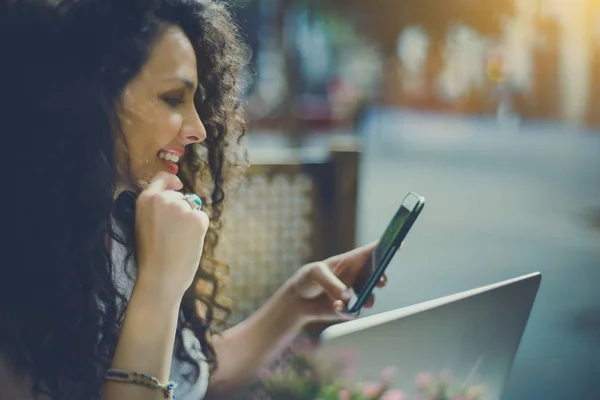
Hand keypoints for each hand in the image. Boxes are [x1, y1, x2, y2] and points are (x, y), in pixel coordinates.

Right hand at [134, 172, 209, 300]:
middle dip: (181, 210)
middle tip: (173, 234)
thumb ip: (156, 209)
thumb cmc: (151, 257)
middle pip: (180, 197)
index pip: (161, 178)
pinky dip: (199, 230)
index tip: (178, 185)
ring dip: (190, 221)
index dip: (171, 181)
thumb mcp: (144, 224)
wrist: (160, 277)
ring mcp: (181, 207)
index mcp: (146, 199)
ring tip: (178, 241)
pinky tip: (188, 243)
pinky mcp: (197, 218)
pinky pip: (202, 218)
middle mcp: (163, 199)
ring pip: (192, 208)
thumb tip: (178, 199)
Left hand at [286, 242, 389, 324]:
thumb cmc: (307, 278)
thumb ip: (331, 282)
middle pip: (377, 275)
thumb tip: (347, 297)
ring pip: (370, 297)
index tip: (398, 244)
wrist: (298, 300)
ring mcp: (355, 294)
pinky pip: (354, 312)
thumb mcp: (315, 274)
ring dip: (368, 299)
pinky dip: (347, 311)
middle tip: (380, 281)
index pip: (371, 252)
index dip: (386, 247)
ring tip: (361, 301)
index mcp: (351, 261)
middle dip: (381, 278)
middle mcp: (357, 277)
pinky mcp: (349, 310)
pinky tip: (337, 307)